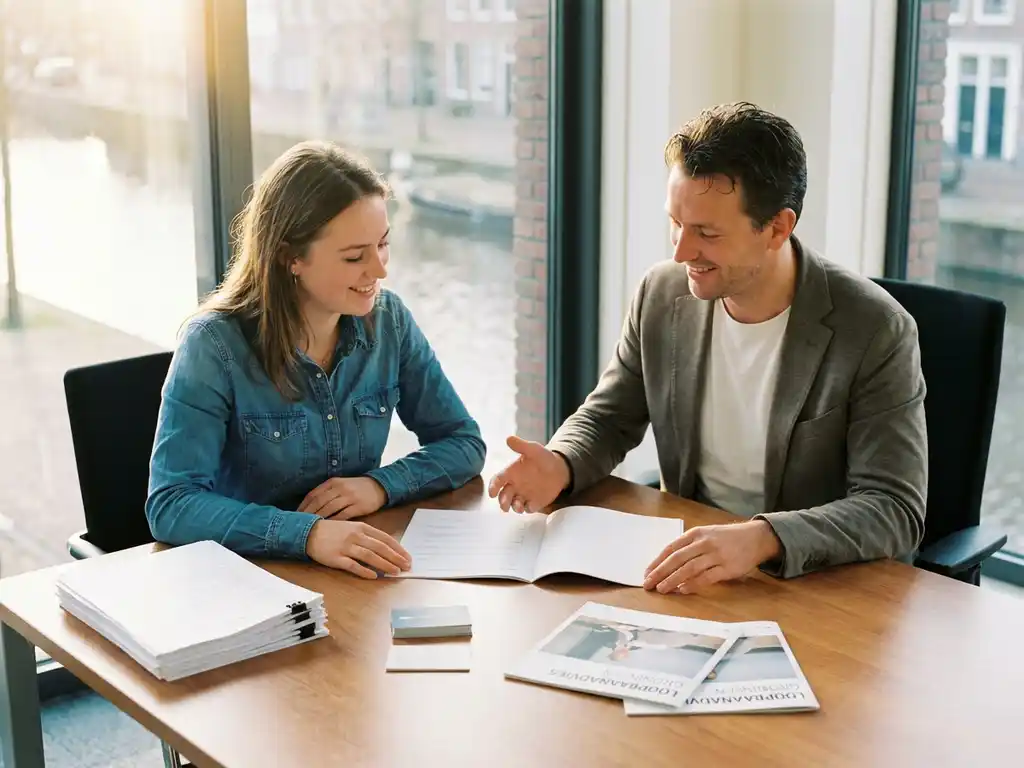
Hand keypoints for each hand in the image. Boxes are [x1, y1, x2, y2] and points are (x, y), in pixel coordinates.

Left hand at [297, 477, 386, 519]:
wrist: (378, 486)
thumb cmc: (356, 489)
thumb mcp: (341, 486)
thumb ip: (327, 493)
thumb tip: (310, 506)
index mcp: (333, 482)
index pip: (313, 494)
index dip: (303, 506)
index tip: (295, 516)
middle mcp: (340, 488)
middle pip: (319, 502)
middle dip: (307, 514)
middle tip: (298, 525)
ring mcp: (349, 496)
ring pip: (329, 508)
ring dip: (318, 518)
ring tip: (310, 528)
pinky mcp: (359, 505)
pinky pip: (343, 515)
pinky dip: (333, 522)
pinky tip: (328, 529)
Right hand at [305, 519, 410, 578]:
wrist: (309, 532)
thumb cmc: (333, 531)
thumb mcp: (353, 528)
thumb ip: (368, 536)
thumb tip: (386, 549)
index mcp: (362, 527)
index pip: (385, 538)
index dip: (398, 549)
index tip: (407, 557)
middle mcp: (356, 536)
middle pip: (381, 548)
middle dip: (396, 558)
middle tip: (406, 566)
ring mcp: (346, 547)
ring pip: (370, 557)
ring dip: (385, 565)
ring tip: (395, 572)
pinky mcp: (337, 558)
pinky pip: (354, 566)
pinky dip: (365, 571)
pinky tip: (374, 576)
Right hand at [487, 436, 571, 512]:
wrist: (560, 469)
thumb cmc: (544, 458)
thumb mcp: (533, 449)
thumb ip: (521, 446)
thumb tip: (509, 438)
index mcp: (511, 472)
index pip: (498, 480)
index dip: (493, 487)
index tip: (492, 493)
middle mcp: (515, 485)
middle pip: (503, 495)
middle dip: (502, 501)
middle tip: (504, 505)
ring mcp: (523, 495)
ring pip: (513, 504)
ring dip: (513, 507)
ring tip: (518, 506)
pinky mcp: (533, 502)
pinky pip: (527, 508)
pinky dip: (527, 509)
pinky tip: (530, 506)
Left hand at [643, 520, 781, 593]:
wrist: (756, 538)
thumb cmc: (726, 538)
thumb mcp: (706, 534)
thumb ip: (689, 546)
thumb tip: (666, 564)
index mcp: (696, 533)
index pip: (671, 548)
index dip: (657, 562)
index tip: (646, 573)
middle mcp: (704, 543)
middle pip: (677, 559)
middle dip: (660, 572)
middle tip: (648, 584)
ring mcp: (716, 555)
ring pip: (689, 569)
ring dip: (673, 580)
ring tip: (662, 589)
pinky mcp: (728, 568)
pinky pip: (706, 577)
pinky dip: (693, 584)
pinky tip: (682, 590)